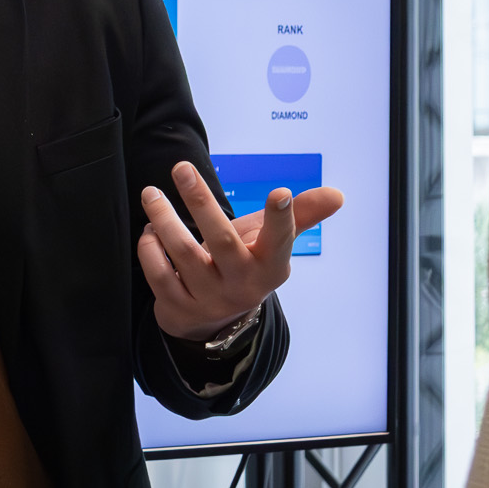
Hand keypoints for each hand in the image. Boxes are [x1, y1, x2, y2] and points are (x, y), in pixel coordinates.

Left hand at [137, 161, 344, 341]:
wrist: (214, 320)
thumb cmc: (245, 264)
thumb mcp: (271, 244)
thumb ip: (300, 216)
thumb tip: (338, 195)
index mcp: (270, 266)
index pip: (281, 241)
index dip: (282, 218)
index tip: (279, 192)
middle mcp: (242, 284)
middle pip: (222, 240)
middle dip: (200, 201)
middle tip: (182, 168)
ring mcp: (209, 298)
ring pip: (183, 253)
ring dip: (164, 219)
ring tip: (152, 194)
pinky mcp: (179, 307)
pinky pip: (159, 273)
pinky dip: (150, 248)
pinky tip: (151, 230)